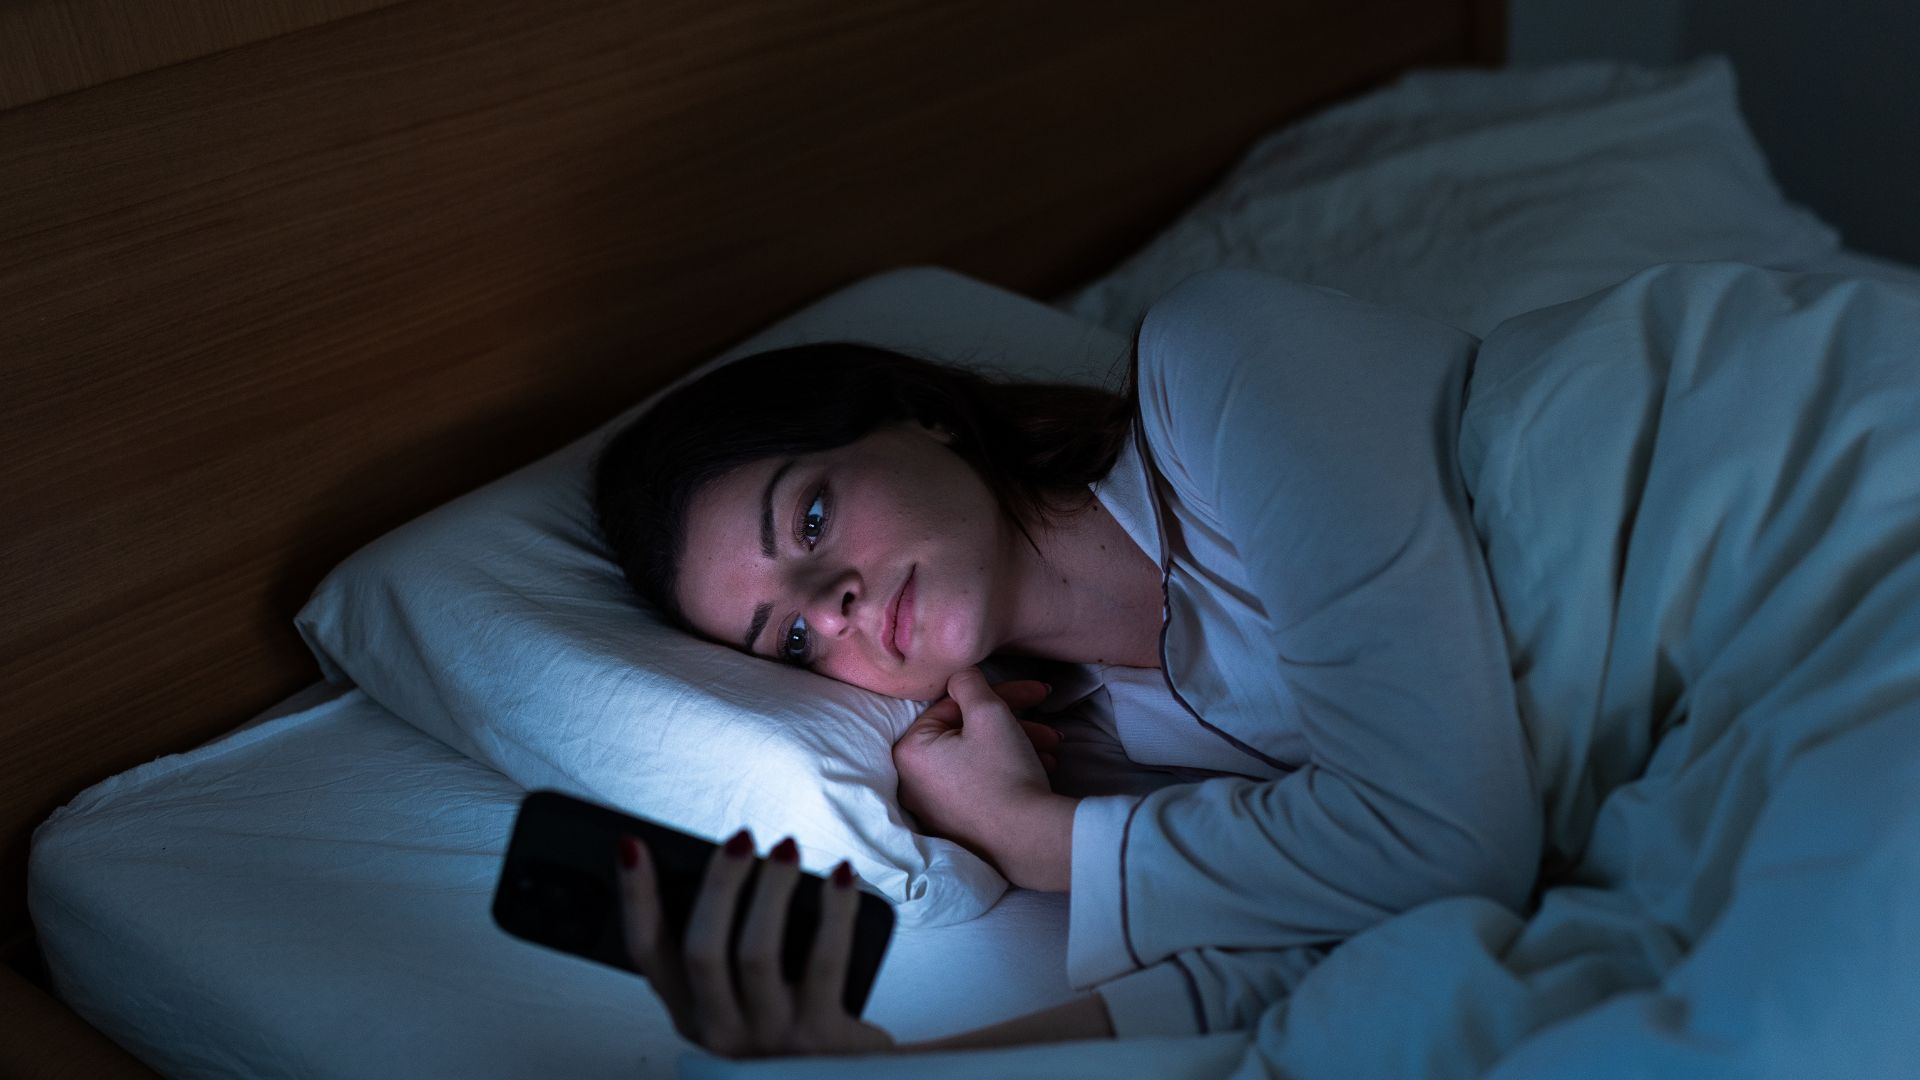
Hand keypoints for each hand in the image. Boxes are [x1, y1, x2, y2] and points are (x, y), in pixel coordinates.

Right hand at [617, 830, 893, 1058]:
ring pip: (757, 953)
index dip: (636, 897)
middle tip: (740, 839)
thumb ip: (725, 953)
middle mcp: (721, 1030)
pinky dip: (834, 910)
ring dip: (772, 890)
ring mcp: (769, 1036)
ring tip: (785, 848)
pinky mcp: (820, 1035)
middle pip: (702, 949)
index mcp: (691, 1014)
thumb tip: (726, 863)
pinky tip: (841, 876)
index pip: (647, 952)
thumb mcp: (740, 1002)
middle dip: (718, 884)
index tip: (633, 846)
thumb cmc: (790, 1030)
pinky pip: (825, 960)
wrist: (841, 1077)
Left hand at [893, 669, 1077, 890]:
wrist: (1028, 839)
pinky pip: (980, 782)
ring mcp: (934, 807)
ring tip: (1052, 749)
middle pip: (967, 732)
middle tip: (1049, 726)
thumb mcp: (989, 713)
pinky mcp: (957, 823)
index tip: (1033, 694)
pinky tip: (1041, 767)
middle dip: (1013, 723)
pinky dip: (1009, 769)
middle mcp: (913, 783)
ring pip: (979, 757)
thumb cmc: (1004, 772)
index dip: (998, 694)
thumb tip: (960, 674)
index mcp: (909, 751)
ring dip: (1019, 744)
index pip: (953, 705)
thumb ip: (969, 683)